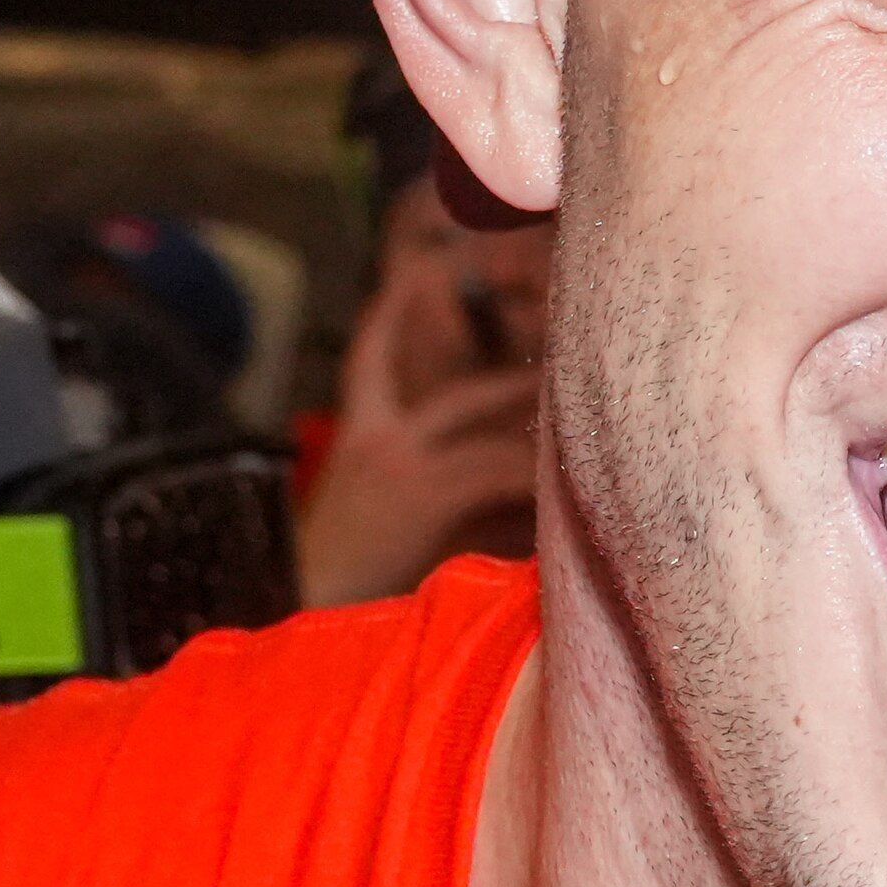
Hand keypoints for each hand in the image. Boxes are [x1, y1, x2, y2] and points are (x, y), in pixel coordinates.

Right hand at [294, 255, 541, 607]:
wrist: (299, 611)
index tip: (422, 275)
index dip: (394, 315)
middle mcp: (375, 439)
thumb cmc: (339, 586)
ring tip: (587, 422)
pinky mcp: (424, 493)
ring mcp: (399, 462)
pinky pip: (495, 472)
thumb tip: (489, 482)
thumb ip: (418, 489)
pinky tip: (566, 485)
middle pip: (457, 394)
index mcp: (355, 441)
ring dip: (536, 427)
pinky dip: (532, 476)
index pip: (370, 360)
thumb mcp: (371, 521)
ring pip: (484, 429)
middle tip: (565, 353)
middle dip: (514, 380)